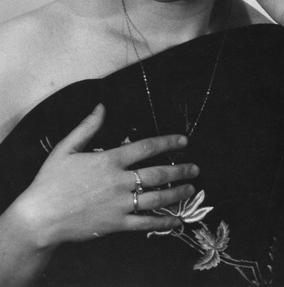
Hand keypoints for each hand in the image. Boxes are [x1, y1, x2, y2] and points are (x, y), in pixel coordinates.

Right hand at [12, 104, 197, 247]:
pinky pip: (145, 223)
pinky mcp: (116, 224)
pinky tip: (176, 220)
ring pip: (156, 198)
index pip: (146, 147)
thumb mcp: (66, 148)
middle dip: (180, 170)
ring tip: (190, 188)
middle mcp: (119, 181)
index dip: (167, 142)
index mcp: (109, 160)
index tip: (183, 141)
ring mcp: (120, 204)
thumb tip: (102, 106)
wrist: (40, 217)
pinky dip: (163, 222)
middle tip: (195, 168)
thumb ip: (87, 126)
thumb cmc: (51, 181)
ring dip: (176, 193)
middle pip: (157, 173)